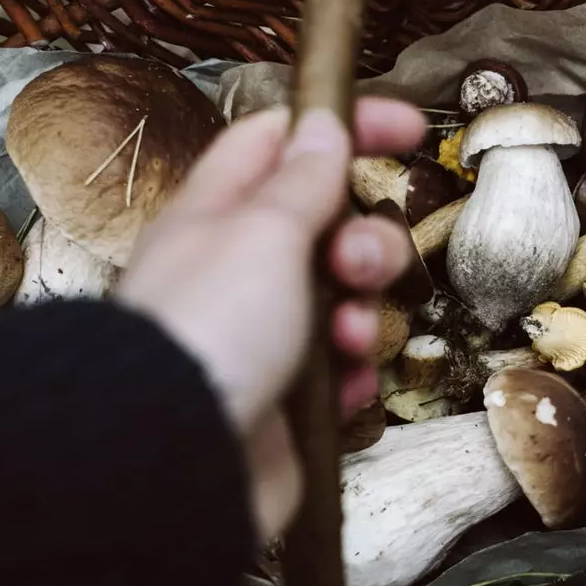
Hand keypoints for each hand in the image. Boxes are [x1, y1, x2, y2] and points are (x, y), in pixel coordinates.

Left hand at [118, 100, 425, 538]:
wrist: (175, 462)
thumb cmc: (207, 333)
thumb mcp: (263, 234)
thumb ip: (302, 181)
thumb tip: (323, 124)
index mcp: (216, 215)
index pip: (279, 141)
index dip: (343, 125)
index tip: (409, 127)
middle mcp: (237, 271)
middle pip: (329, 226)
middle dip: (367, 240)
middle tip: (359, 266)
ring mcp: (263, 336)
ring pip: (346, 299)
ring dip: (365, 312)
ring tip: (347, 339)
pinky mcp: (286, 397)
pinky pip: (345, 370)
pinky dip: (354, 374)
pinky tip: (344, 386)